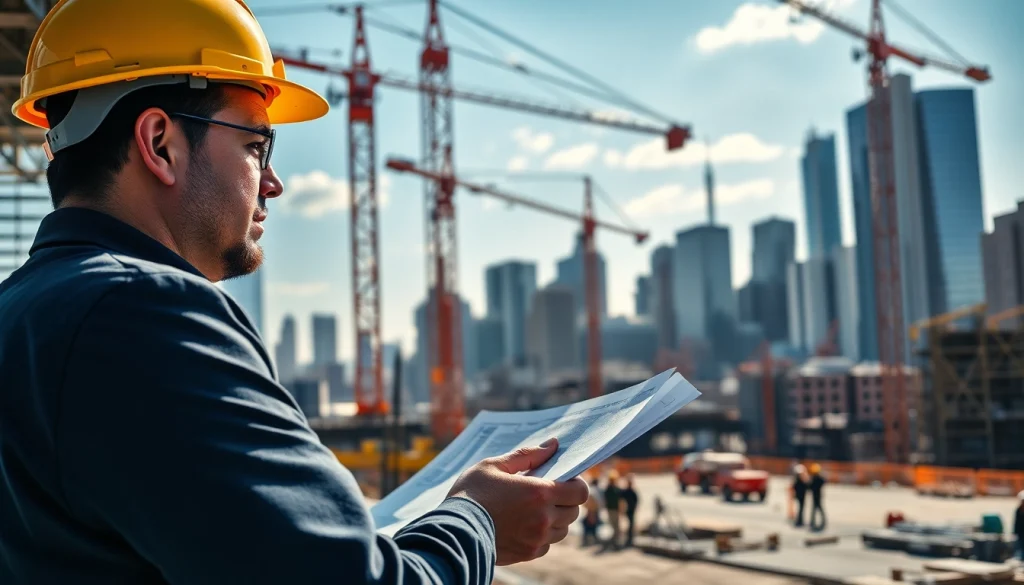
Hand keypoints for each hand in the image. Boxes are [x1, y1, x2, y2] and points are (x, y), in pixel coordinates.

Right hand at [446, 438, 589, 565]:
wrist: (453, 530)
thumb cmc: (471, 493)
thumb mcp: (494, 465)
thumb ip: (527, 455)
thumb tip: (553, 445)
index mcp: (539, 493)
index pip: (580, 492)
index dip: (576, 484)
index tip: (564, 480)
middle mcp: (543, 518)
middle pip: (574, 511)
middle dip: (565, 500)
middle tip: (546, 492)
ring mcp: (537, 539)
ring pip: (562, 529)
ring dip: (555, 518)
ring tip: (534, 509)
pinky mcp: (527, 554)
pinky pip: (547, 544)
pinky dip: (542, 535)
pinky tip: (524, 525)